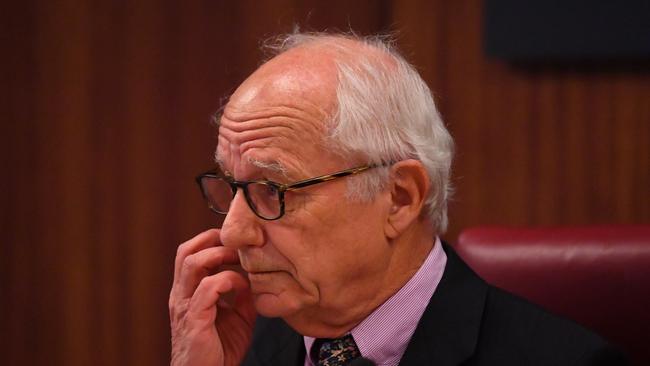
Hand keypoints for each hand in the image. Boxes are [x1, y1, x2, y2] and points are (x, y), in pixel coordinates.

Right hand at [169, 229, 255, 365]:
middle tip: (237, 243)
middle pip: (185, 251)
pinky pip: (207, 288)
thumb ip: (243, 295)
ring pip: (191, 263)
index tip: (237, 241)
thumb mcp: (238, 317)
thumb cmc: (220, 351)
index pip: (191, 253)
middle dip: (212, 240)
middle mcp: (182, 295)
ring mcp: (185, 306)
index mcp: (188, 292)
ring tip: (238, 258)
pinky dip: (227, 280)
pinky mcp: (194, 320)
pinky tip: (241, 286)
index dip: (212, 240)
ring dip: (218, 255)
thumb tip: (254, 277)